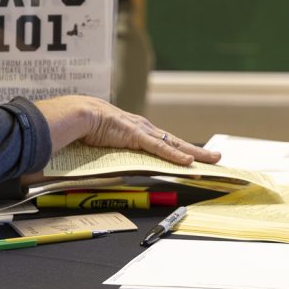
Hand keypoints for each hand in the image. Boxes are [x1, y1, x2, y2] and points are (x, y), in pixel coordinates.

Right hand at [33, 94, 220, 166]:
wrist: (73, 115)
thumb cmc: (81, 128)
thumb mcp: (99, 146)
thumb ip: (107, 158)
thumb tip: (105, 174)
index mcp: (132, 130)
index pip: (160, 142)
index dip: (176, 150)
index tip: (191, 158)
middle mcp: (141, 128)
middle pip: (173, 142)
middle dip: (195, 150)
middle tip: (214, 157)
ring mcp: (140, 131)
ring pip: (173, 144)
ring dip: (193, 153)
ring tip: (212, 159)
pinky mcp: (136, 135)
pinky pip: (160, 148)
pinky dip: (175, 155)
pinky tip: (190, 161)